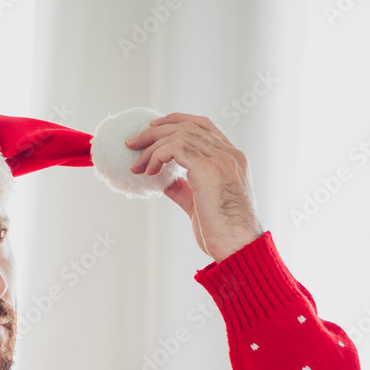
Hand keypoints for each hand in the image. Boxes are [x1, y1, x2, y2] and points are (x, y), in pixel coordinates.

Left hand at [125, 113, 263, 261]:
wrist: (237, 248)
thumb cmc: (221, 233)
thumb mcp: (199, 204)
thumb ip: (184, 189)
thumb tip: (164, 181)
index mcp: (231, 159)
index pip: (204, 126)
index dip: (177, 121)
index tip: (153, 127)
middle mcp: (229, 155)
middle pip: (188, 126)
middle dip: (156, 131)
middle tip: (132, 143)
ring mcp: (222, 160)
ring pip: (180, 135)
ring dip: (151, 146)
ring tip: (136, 165)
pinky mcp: (209, 170)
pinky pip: (176, 148)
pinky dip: (157, 156)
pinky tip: (148, 172)